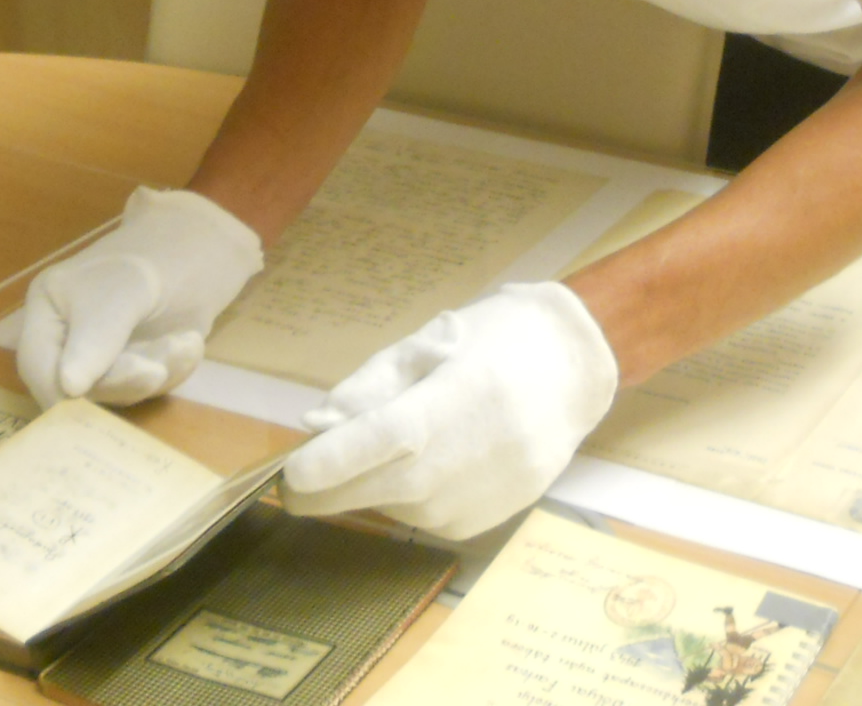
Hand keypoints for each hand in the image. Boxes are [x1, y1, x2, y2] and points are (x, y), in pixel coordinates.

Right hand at [16, 186, 263, 407]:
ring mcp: (102, 356)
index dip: (57, 390)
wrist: (202, 249)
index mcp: (47, 308)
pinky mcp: (134, 367)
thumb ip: (97, 337)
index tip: (86, 398)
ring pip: (117, 392)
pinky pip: (146, 388)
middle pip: (74, 387)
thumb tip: (68, 387)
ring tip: (187, 342)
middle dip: (120, 381)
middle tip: (158, 371)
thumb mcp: (125, 291)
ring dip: (156, 373)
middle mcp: (67, 337)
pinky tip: (190, 343)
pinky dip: (172, 371)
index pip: (37, 363)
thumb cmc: (154, 256)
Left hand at [280, 282, 619, 538]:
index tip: (287, 472)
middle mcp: (475, 453)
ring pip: (398, 507)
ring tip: (393, 448)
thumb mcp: (429, 342)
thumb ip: (370, 385)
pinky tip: (430, 465)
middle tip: (297, 480)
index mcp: (459, 394)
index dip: (334, 459)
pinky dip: (408, 499)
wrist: (574, 368)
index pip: (387, 436)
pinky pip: (425, 519)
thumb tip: (317, 427)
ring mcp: (485, 494)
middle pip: (380, 486)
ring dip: (372, 489)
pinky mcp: (491, 520)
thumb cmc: (494, 340)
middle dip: (327, 490)